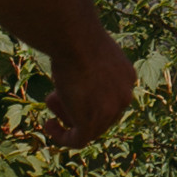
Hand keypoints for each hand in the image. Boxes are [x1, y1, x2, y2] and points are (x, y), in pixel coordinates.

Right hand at [43, 31, 136, 151]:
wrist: (74, 38)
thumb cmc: (76, 36)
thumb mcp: (89, 50)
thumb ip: (90, 68)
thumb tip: (77, 75)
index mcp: (127, 77)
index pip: (109, 97)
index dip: (87, 95)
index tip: (68, 86)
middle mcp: (124, 95)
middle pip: (100, 114)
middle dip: (76, 106)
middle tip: (54, 94)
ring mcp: (110, 111)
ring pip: (88, 127)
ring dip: (66, 116)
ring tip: (49, 100)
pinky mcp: (92, 122)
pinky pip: (78, 140)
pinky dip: (62, 136)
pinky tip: (49, 126)